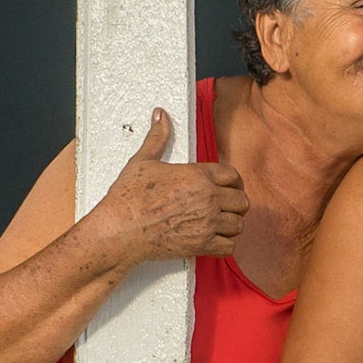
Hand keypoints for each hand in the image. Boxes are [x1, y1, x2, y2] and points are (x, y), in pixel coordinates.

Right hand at [91, 108, 248, 263]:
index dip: (234, 181)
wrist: (121, 228)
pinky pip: (229, 246)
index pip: (233, 175)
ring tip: (222, 222)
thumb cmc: (129, 197)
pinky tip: (216, 239)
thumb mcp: (144, 161)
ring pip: (238, 224)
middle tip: (226, 206)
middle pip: (241, 200)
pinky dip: (225, 244)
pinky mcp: (202, 244)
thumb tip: (160, 116)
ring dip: (232, 223)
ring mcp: (207, 222)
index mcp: (198, 175)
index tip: (230, 186)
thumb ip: (158, 137)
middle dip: (235, 202)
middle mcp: (208, 198)